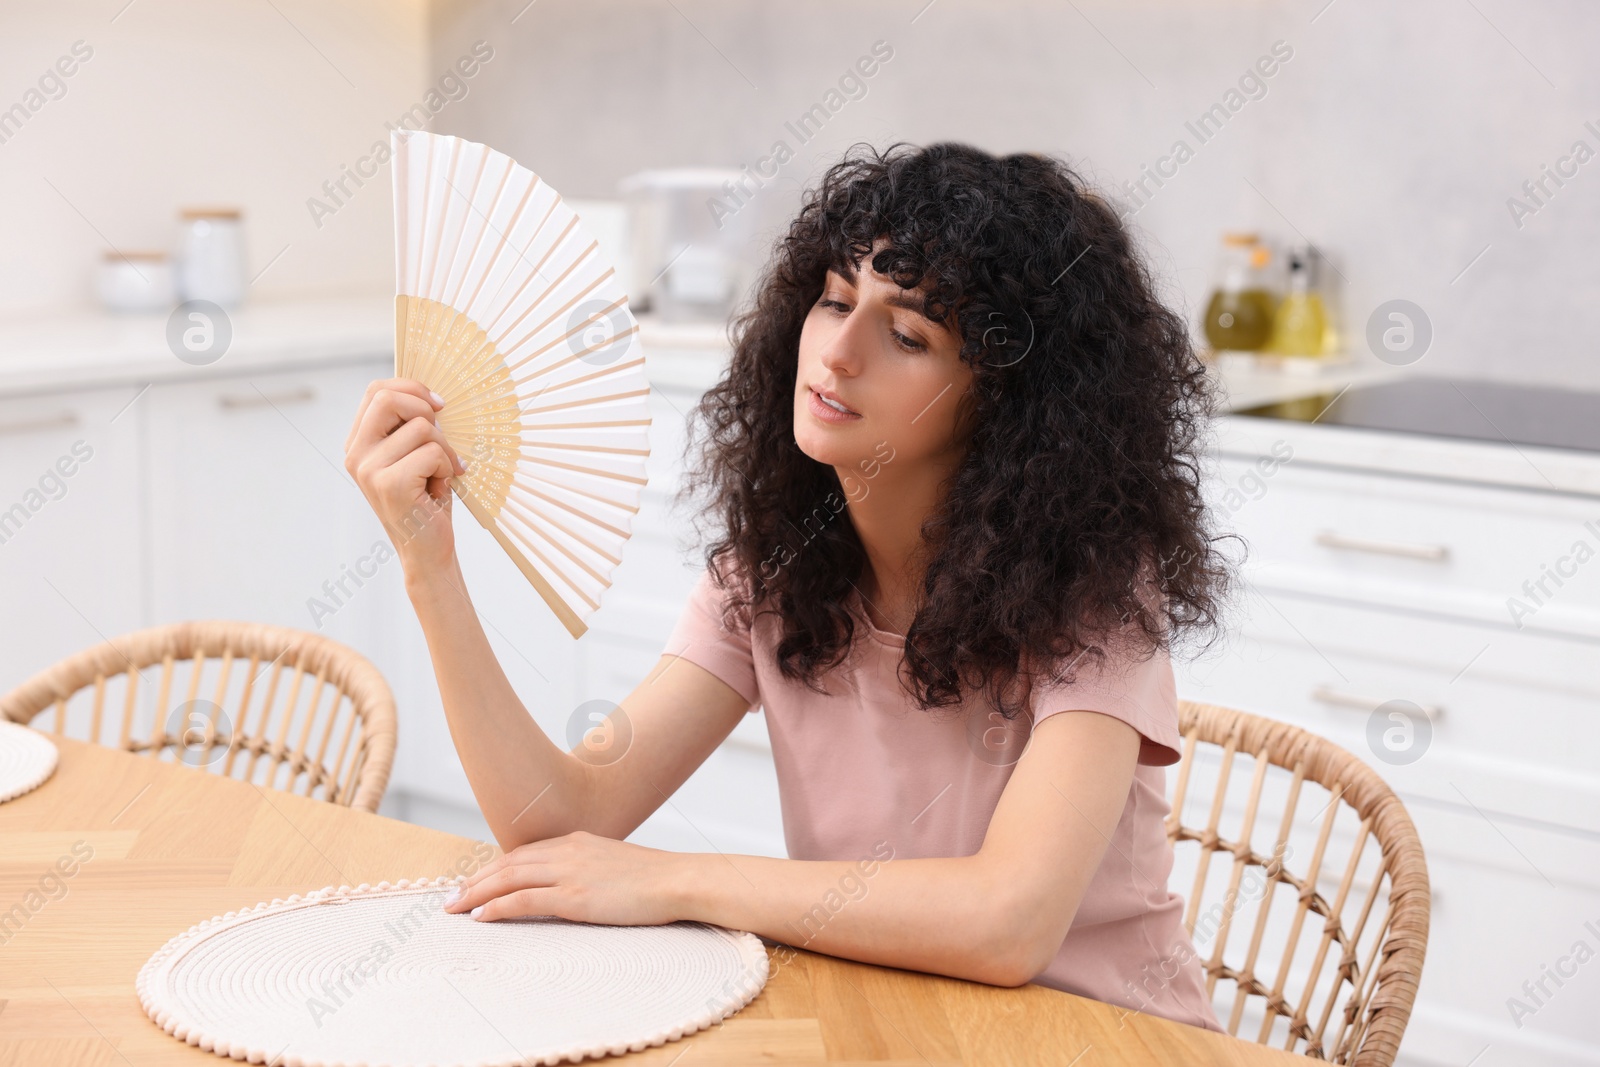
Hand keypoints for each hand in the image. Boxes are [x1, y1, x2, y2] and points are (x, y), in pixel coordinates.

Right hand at [343, 378, 465, 575]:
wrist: (427, 549)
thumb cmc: (426, 499)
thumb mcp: (413, 454)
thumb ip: (410, 425)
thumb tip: (431, 395)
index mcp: (358, 443)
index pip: (376, 390)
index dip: (411, 388)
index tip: (438, 404)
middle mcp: (356, 454)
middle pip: (388, 398)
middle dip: (426, 411)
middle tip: (441, 440)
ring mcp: (369, 470)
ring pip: (421, 427)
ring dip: (444, 449)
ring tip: (439, 474)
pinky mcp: (390, 484)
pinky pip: (431, 452)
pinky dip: (447, 467)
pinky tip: (439, 487)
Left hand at [442, 830, 690, 926]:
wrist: (677, 879)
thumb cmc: (653, 878)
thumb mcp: (614, 864)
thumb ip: (588, 868)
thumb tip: (572, 885)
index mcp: (576, 841)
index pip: (523, 853)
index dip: (493, 868)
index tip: (474, 882)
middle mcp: (567, 851)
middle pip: (508, 863)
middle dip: (476, 880)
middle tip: (451, 897)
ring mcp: (569, 871)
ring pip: (509, 878)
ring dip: (477, 893)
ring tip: (455, 907)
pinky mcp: (574, 895)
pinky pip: (525, 899)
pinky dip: (498, 906)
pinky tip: (481, 916)